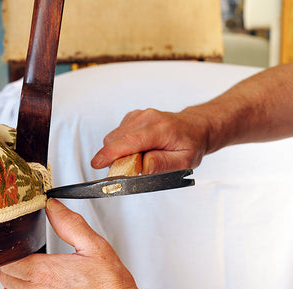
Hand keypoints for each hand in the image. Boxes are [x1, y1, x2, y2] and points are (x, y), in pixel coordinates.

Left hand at [0, 199, 144, 288]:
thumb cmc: (112, 287)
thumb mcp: (94, 246)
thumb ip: (69, 223)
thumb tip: (52, 206)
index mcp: (44, 272)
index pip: (9, 261)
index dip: (15, 253)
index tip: (27, 250)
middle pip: (6, 278)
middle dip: (15, 267)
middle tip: (31, 262)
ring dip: (17, 287)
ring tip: (34, 281)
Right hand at [91, 108, 209, 173]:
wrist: (196, 127)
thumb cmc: (190, 145)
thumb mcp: (185, 162)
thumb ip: (164, 164)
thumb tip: (144, 165)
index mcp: (161, 129)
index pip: (130, 141)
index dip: (111, 153)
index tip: (97, 163)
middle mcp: (148, 118)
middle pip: (117, 139)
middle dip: (115, 157)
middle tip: (131, 169)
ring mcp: (139, 115)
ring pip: (115, 137)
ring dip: (119, 152)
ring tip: (139, 159)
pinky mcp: (133, 117)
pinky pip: (118, 134)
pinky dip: (122, 145)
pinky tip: (137, 149)